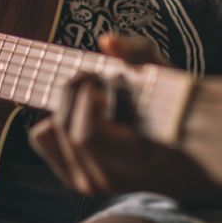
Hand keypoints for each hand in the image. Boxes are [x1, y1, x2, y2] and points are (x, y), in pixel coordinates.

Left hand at [29, 34, 221, 203]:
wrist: (180, 159)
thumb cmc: (173, 112)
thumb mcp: (165, 77)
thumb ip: (139, 54)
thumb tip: (108, 40)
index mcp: (135, 161)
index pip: (86, 135)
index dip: (86, 100)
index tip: (100, 81)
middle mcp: (107, 178)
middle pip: (65, 125)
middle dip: (76, 91)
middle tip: (97, 78)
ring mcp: (88, 182)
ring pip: (51, 129)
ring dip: (68, 102)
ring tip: (96, 97)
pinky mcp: (73, 178)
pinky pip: (42, 137)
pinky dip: (55, 117)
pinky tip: (82, 113)